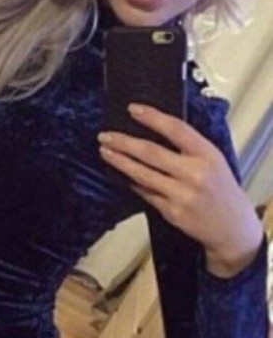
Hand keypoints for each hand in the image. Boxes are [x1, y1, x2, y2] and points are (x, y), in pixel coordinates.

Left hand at [98, 103, 263, 276]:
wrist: (232, 228)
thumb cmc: (220, 189)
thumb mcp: (213, 160)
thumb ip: (188, 147)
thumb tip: (152, 130)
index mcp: (207, 155)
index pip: (176, 129)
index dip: (152, 117)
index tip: (132, 109)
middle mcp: (195, 174)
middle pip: (151, 153)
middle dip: (124, 143)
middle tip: (105, 135)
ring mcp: (182, 195)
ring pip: (142, 174)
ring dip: (120, 162)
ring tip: (105, 152)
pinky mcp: (171, 212)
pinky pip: (145, 192)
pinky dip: (132, 182)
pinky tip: (122, 175)